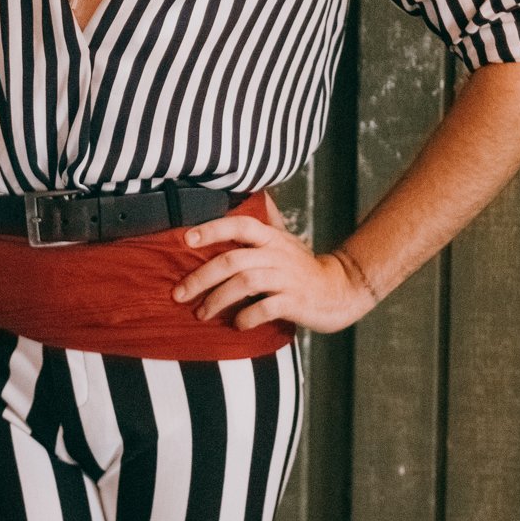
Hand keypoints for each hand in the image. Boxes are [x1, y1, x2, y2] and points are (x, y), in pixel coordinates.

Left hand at [169, 206, 377, 333]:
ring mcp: (287, 278)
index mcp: (271, 238)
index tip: (186, 238)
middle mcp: (277, 254)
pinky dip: (247, 317)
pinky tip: (237, 324)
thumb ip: (265, 222)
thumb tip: (252, 196)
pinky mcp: (295, 302)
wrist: (339, 290)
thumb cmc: (303, 267)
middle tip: (180, 294)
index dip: (213, 229)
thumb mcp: (284, 239)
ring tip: (202, 313)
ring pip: (245, 283)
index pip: (240, 224)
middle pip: (233, 260)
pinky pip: (266, 308)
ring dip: (218, 300)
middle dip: (201, 277)